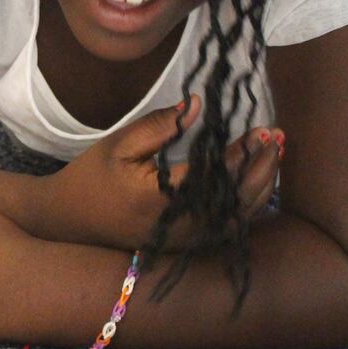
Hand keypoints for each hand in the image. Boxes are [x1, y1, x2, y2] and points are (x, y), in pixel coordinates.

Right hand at [27, 96, 281, 248]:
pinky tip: (257, 182)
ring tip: (273, 157)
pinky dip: (248, 205)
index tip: (263, 130)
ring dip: (261, 187)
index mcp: (162, 199)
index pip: (217, 174)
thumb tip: (197, 104)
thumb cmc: (93, 177)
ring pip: (238, 218)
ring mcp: (185, 240)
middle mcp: (180, 226)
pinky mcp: (186, 244)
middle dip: (263, 169)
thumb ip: (160, 125)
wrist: (70, 220)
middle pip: (237, 201)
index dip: (244, 152)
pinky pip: (228, 228)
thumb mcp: (120, 145)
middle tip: (277, 140)